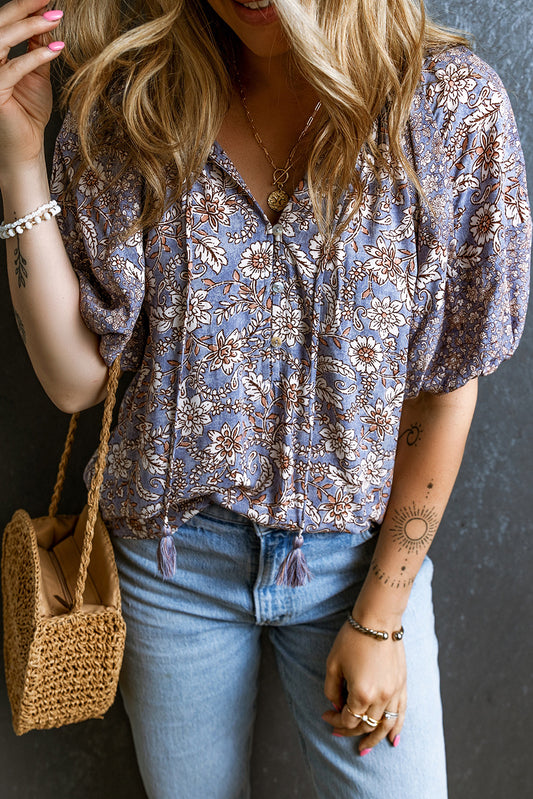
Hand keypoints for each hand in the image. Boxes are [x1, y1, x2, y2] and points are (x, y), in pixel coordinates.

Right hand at [0, 0, 63, 176]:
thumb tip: (47, 18)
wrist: (24, 146)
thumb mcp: (36, 73)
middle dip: (24, 8)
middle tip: (49, 0)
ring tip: (56, 19)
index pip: (4, 23)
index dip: (23, 7)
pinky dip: (35, 56)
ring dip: (30, 27)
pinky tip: (55, 49)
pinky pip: (13, 69)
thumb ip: (37, 47)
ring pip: (2, 41)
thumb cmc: (28, 113)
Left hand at [321, 619, 406, 753]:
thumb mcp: (333, 663)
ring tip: (364, 750)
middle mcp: (381, 697)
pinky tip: (393, 740)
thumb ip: (332, 689)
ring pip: (385, 725)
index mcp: (361, 694)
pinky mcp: (402, 685)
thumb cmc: (352, 638)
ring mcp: (394, 692)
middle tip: (338, 731)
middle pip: (365, 725)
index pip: (347, 719)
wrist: (378, 619)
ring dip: (374, 739)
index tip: (325, 715)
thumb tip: (336, 705)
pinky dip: (397, 729)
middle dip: (350, 731)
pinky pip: (401, 714)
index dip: (334, 721)